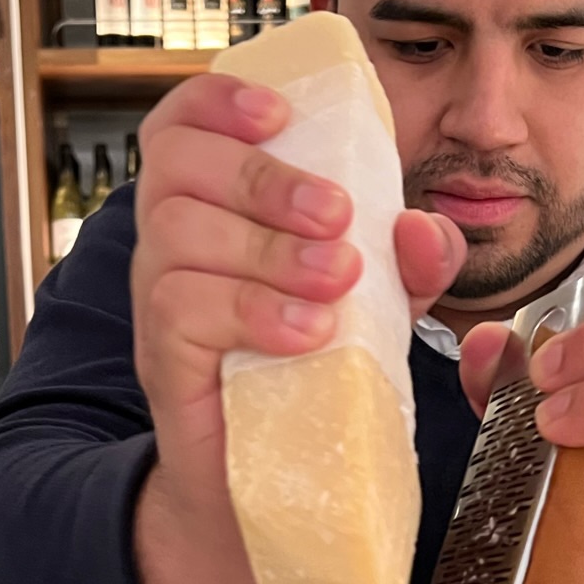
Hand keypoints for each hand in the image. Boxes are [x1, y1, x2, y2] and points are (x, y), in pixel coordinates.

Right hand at [131, 73, 464, 583]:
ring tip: (337, 283)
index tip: (278, 114)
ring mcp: (159, 299)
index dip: (218, 99)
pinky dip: (253, 311)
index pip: (181, 120)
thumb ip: (412, 262)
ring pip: (179, 231)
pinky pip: (184, 307)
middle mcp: (173, 240)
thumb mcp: (382, 306)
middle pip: (178, 163)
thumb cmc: (318, 371)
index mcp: (216, 205)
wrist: (274, 485)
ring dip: (267, 246)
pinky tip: (308, 333)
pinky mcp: (162, 359)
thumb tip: (424, 228)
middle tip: (339, 216)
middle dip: (265, 178)